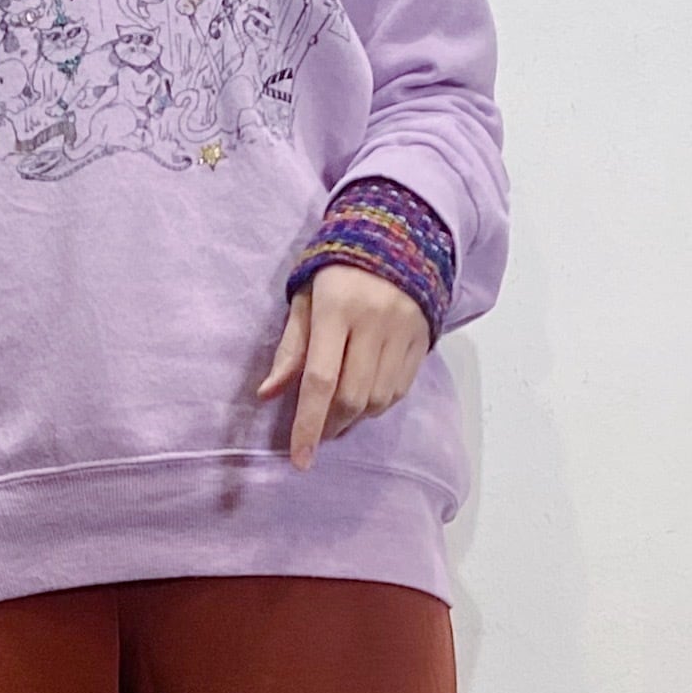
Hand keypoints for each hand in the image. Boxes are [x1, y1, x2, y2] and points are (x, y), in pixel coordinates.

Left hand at [254, 263, 431, 466]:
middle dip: (331, 425)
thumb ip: (290, 348)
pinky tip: (364, 398)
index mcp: (337, 308)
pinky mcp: (423, 338)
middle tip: (316, 432)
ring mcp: (403, 331)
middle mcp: (375, 321)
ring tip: (338, 413)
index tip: (299, 460)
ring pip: (379, 400)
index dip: (307, 425)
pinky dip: (378, 405)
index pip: (320, 380)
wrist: (397, 233)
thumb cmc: (338, 267)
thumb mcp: (305, 298)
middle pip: (352, 397)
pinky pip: (400, 389)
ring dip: (355, 418)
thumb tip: (267, 395)